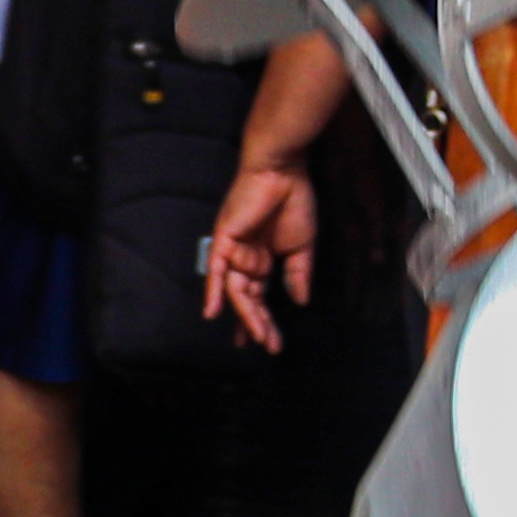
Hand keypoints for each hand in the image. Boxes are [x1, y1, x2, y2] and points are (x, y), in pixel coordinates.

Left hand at [203, 157, 320, 354]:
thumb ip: (299, 274)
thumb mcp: (303, 245)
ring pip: (236, 290)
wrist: (285, 171)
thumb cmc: (295, 201)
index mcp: (262, 259)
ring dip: (246, 314)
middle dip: (257, 324)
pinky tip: (213, 313)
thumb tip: (301, 302)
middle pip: (247, 298)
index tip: (271, 343)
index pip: (259, 296)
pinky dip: (213, 291)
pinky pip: (215, 270)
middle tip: (268, 346)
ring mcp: (233, 249)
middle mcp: (245, 258)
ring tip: (259, 336)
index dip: (263, 319)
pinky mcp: (225, 239)